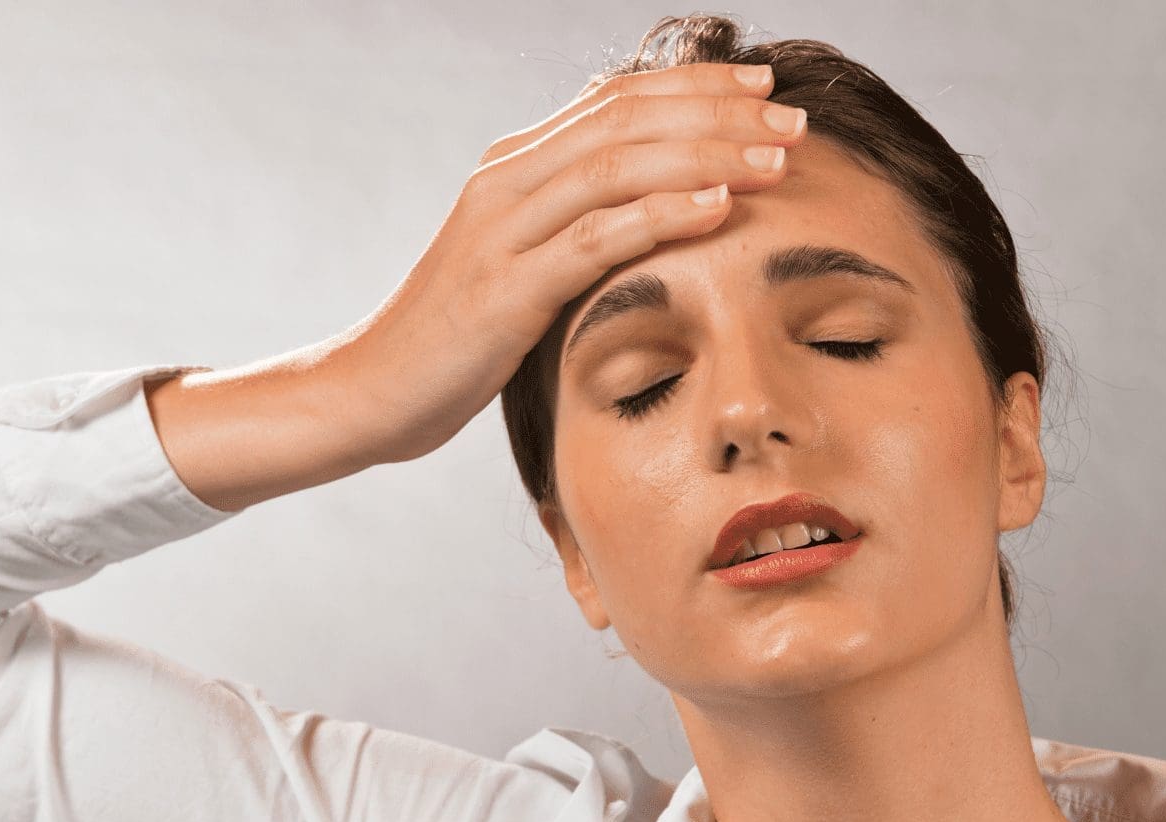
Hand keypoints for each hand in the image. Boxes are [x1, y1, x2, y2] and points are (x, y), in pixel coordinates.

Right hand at [333, 61, 808, 463]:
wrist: (371, 391)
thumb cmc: (459, 335)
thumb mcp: (522, 261)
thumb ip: (576, 224)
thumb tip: (656, 206)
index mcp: (514, 165)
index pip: (617, 99)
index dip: (696, 87)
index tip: (766, 90)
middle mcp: (506, 180)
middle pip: (628, 119)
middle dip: (719, 114)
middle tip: (794, 122)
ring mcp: (501, 230)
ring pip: (618, 165)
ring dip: (707, 156)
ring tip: (777, 159)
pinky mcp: (504, 289)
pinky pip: (595, 239)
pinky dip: (662, 216)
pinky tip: (720, 208)